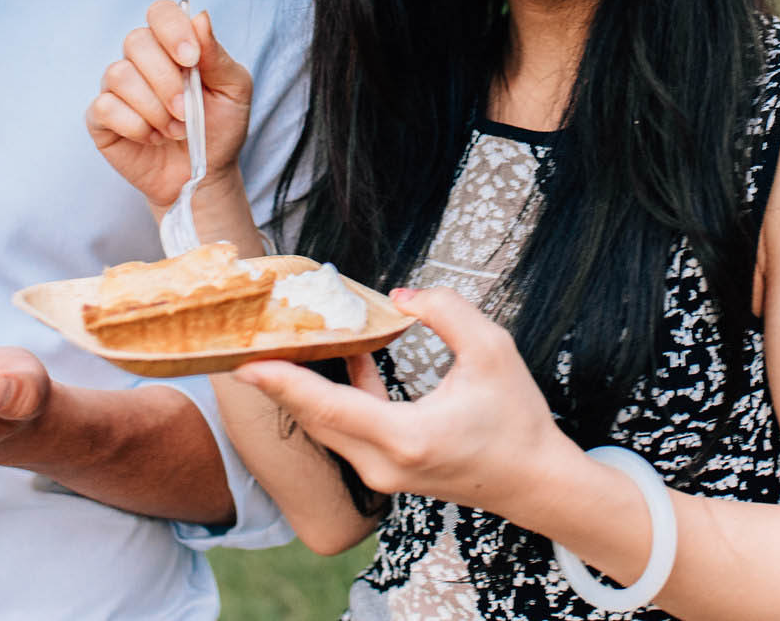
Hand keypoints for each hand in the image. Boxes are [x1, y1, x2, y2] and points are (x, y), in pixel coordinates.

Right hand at [86, 2, 253, 209]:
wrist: (204, 174)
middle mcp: (141, 59)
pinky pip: (104, 108)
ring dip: (154, 108)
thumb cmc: (219, 127)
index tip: (192, 59)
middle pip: (136, 41)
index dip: (172, 30)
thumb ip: (216, 55)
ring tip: (175, 130)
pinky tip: (152, 138)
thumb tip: (199, 18)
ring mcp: (117, 87)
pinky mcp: (100, 117)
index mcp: (173, 44)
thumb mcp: (233, 90)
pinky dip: (135, 126)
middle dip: (166, 80)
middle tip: (187, 111)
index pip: (160, 12)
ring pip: (119, 75)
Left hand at [232, 288, 575, 518]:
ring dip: (304, 388)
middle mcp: (383, 464)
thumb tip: (401, 298)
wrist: (535, 482)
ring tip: (282, 346)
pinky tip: (350, 359)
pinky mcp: (387, 473)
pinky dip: (337, 398)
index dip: (283, 383)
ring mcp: (382, 475)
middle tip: (247, 341)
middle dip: (278, 381)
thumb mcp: (492, 351)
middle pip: (314, 419)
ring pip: (327, 427)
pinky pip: (348, 431)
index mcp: (406, 437)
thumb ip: (446, 312)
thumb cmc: (517, 419)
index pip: (328, 407)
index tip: (244, 362)